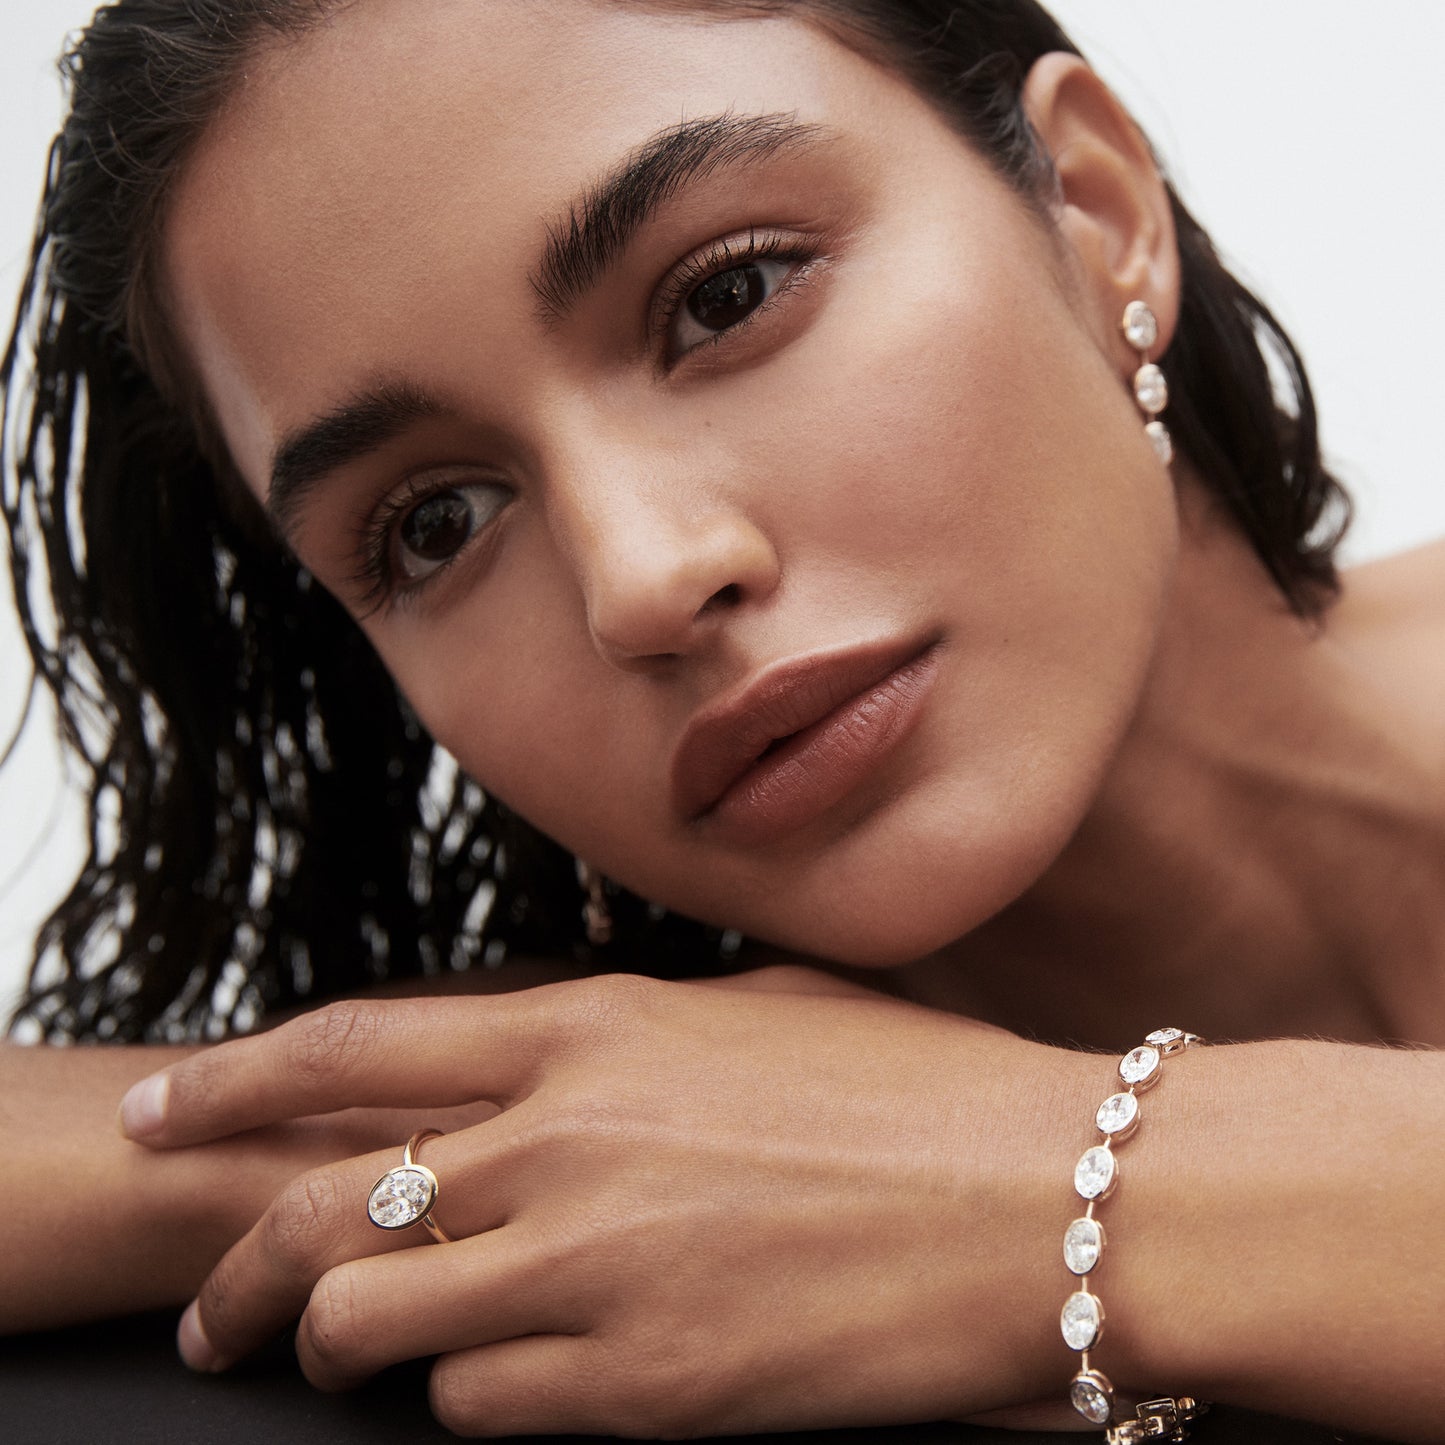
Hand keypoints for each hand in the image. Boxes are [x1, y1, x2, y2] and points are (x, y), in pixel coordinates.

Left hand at [121, 971, 1094, 1436]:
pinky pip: (478, 1409)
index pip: (349, 1049)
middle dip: (237, 1268)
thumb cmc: (913, 1088)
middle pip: (320, 1204)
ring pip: (372, 1321)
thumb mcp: (757, 1009)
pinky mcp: (641, 1385)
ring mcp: (593, 1264)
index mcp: (591, 1029)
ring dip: (343, 1347)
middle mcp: (565, 1137)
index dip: (228, 1084)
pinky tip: (509, 1385)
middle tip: (209, 1311)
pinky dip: (464, 1402)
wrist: (1040, 1196)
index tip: (155, 1117)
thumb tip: (552, 1057)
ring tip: (345, 1362)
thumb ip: (632, 1032)